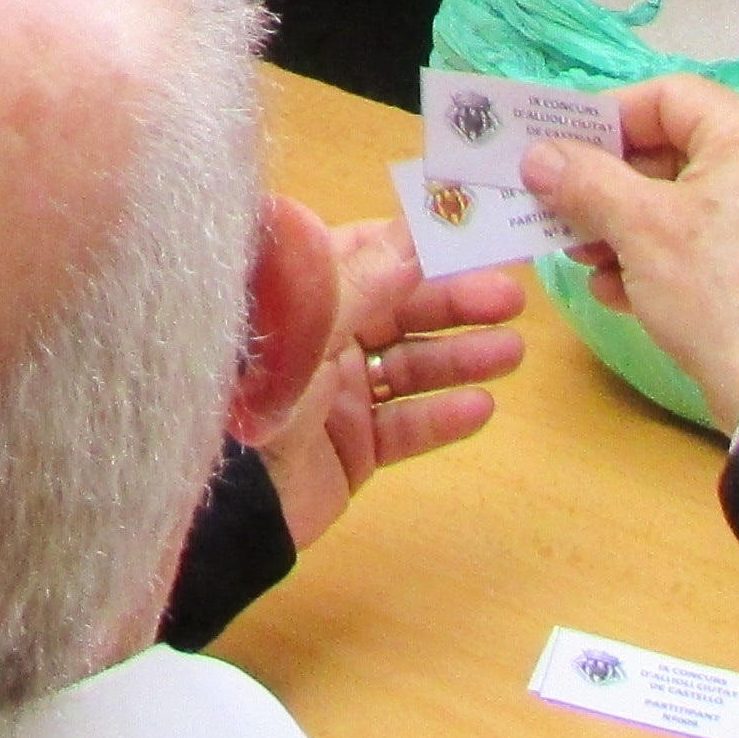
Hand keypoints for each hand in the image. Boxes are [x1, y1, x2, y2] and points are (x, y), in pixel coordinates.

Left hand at [254, 199, 527, 547]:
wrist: (227, 501)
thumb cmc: (256, 393)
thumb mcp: (309, 326)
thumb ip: (364, 281)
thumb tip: (416, 237)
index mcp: (300, 296)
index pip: (368, 256)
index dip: (421, 248)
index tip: (476, 238)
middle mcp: (320, 338)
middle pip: (398, 311)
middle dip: (453, 302)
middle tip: (510, 299)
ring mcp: (337, 395)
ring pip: (408, 367)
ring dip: (459, 357)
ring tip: (511, 352)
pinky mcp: (350, 447)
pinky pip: (404, 426)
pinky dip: (440, 416)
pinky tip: (480, 407)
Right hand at [526, 75, 738, 435]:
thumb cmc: (717, 295)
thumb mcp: (638, 229)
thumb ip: (583, 179)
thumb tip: (538, 156)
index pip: (668, 96)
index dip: (605, 118)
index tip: (559, 150)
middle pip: (679, 149)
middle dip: (612, 184)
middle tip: (564, 212)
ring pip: (694, 199)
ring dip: (631, 224)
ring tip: (588, 259)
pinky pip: (719, 237)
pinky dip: (669, 254)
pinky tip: (624, 291)